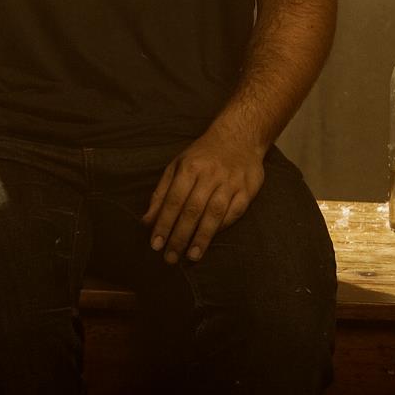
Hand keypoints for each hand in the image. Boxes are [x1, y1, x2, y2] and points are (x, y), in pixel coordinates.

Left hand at [142, 124, 265, 263]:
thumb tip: (146, 221)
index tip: (155, 244)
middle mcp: (210, 175)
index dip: (163, 224)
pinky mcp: (248, 190)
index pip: (173, 200)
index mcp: (189, 168)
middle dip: (179, 236)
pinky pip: (234, 213)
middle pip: (192, 210)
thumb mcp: (176, 167)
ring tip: (191, 256)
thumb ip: (161, 194)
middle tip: (170, 258)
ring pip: (214, 214)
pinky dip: (222, 227)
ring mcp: (231, 182)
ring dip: (202, 237)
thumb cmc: (202, 155)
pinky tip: (211, 241)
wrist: (239, 137)